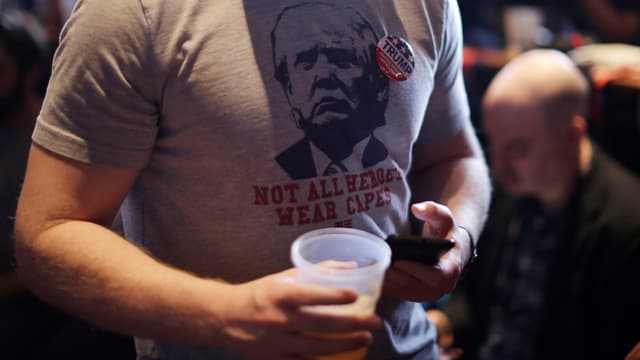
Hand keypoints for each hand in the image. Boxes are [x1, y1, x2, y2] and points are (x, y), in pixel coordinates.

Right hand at [219, 268, 380, 358]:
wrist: (224, 318)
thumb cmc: (259, 294)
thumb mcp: (283, 277)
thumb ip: (315, 272)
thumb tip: (350, 267)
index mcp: (280, 294)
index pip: (311, 294)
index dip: (334, 295)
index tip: (356, 296)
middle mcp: (279, 319)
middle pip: (322, 323)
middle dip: (352, 323)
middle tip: (374, 322)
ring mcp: (277, 342)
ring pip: (317, 347)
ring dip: (345, 343)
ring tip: (365, 339)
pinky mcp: (275, 359)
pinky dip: (323, 359)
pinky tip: (341, 355)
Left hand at [383, 201, 466, 301]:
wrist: (448, 251)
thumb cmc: (445, 232)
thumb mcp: (443, 218)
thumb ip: (432, 210)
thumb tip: (416, 208)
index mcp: (450, 270)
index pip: (434, 277)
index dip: (416, 270)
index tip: (398, 261)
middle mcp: (440, 288)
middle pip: (414, 286)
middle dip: (395, 275)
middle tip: (377, 263)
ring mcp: (427, 294)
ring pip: (404, 291)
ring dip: (387, 280)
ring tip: (372, 266)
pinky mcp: (415, 296)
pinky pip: (399, 293)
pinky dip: (386, 284)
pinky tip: (373, 272)